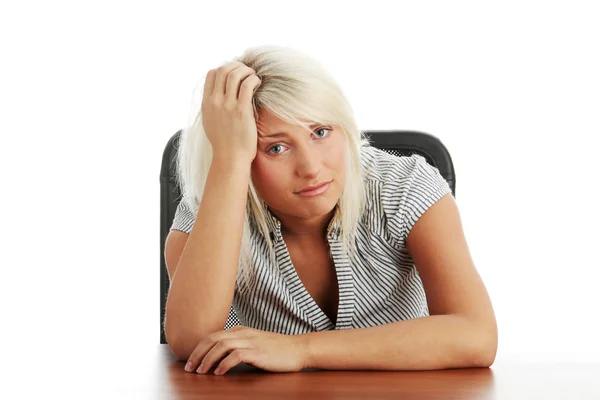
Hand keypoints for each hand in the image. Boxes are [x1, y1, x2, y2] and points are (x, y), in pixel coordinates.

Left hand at [184, 325, 307, 374]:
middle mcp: (244, 333)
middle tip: (189, 368)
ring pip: (221, 346)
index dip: (199, 348)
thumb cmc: (277, 349)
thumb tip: (220, 358)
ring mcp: (251, 342)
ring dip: (208, 359)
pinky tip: (219, 373)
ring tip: (201, 372)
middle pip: (213, 339)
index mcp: (241, 330)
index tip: (190, 362)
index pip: (213, 336)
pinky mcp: (258, 353)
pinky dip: (224, 364)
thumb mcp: (254, 344)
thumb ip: (239, 346)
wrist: (299, 349)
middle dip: (198, 353)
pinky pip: (236, 356)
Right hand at [201, 61, 261, 165]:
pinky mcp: (241, 110)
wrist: (230, 158)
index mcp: (206, 103)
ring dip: (247, 71)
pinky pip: (247, 85)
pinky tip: (258, 83)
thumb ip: (213, 107)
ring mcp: (227, 105)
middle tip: (247, 71)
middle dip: (237, 66)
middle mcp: (215, 102)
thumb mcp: (210, 122)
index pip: (212, 74)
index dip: (224, 68)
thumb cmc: (224, 143)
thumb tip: (218, 95)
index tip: (235, 72)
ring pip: (235, 74)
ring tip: (254, 76)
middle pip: (223, 70)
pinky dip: (254, 79)